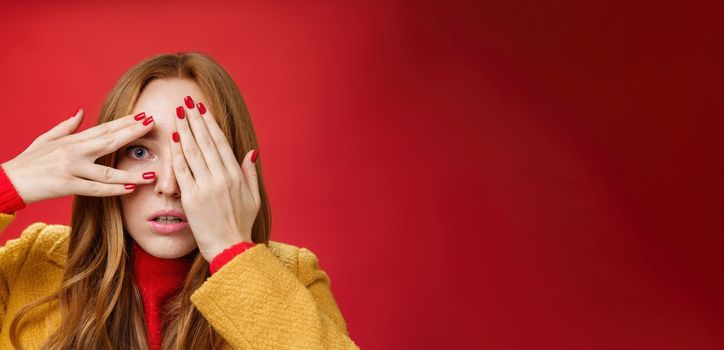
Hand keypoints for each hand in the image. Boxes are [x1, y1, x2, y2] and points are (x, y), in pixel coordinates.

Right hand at [1, 108, 156, 203]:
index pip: (104, 129)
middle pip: (109, 141)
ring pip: (107, 172)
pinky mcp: (66, 186)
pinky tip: (130, 189)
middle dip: (132, 134)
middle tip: (153, 126)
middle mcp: (73, 152)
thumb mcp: (46, 139)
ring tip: (152, 173)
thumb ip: (67, 127)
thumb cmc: (29, 161)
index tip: (144, 116)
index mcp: (72, 140)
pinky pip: (94, 189)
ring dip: (131, 173)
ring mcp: (70, 169)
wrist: (7, 181)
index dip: (125, 123)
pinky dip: (113, 189)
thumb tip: (81, 112)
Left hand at [170, 96, 260, 262]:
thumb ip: (250, 172)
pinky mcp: (192, 198)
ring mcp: (206, 187)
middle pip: (205, 142)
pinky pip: (182, 171)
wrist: (230, 248)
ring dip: (184, 130)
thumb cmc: (241, 225)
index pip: (220, 143)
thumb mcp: (254, 197)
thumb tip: (251, 151)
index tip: (202, 109)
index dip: (210, 124)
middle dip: (194, 120)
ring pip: (192, 152)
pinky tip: (173, 139)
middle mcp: (221, 178)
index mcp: (236, 176)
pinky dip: (177, 153)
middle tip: (186, 102)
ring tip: (177, 114)